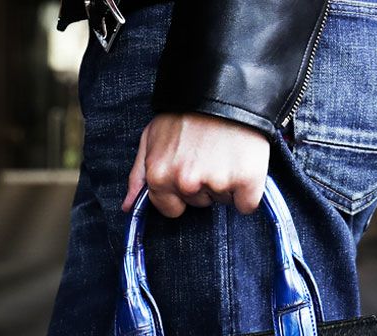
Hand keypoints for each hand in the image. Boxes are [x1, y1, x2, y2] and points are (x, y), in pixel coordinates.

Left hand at [122, 112, 269, 217]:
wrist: (225, 85)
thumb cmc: (186, 111)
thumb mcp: (152, 137)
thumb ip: (139, 174)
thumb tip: (128, 207)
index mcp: (160, 176)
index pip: (172, 209)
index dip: (182, 193)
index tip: (190, 172)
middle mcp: (186, 183)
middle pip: (200, 204)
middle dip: (205, 185)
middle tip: (210, 154)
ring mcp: (216, 182)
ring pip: (223, 201)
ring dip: (226, 183)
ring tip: (225, 152)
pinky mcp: (246, 181)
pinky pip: (247, 204)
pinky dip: (248, 190)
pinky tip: (243, 164)